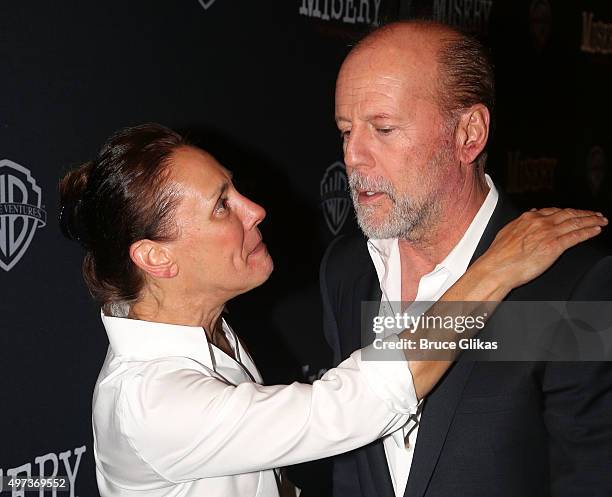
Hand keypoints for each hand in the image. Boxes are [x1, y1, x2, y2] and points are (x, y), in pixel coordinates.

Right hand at [475, 208, 607, 290]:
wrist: (497, 268)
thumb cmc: (498, 255)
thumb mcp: (507, 232)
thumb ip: (521, 223)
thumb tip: (530, 215)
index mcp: (528, 218)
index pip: (553, 210)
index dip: (567, 211)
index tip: (574, 212)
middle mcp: (540, 223)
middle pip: (568, 214)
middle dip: (584, 213)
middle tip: (595, 214)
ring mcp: (548, 233)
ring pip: (575, 222)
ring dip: (591, 220)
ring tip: (601, 220)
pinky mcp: (555, 246)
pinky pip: (576, 236)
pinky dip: (588, 231)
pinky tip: (596, 230)